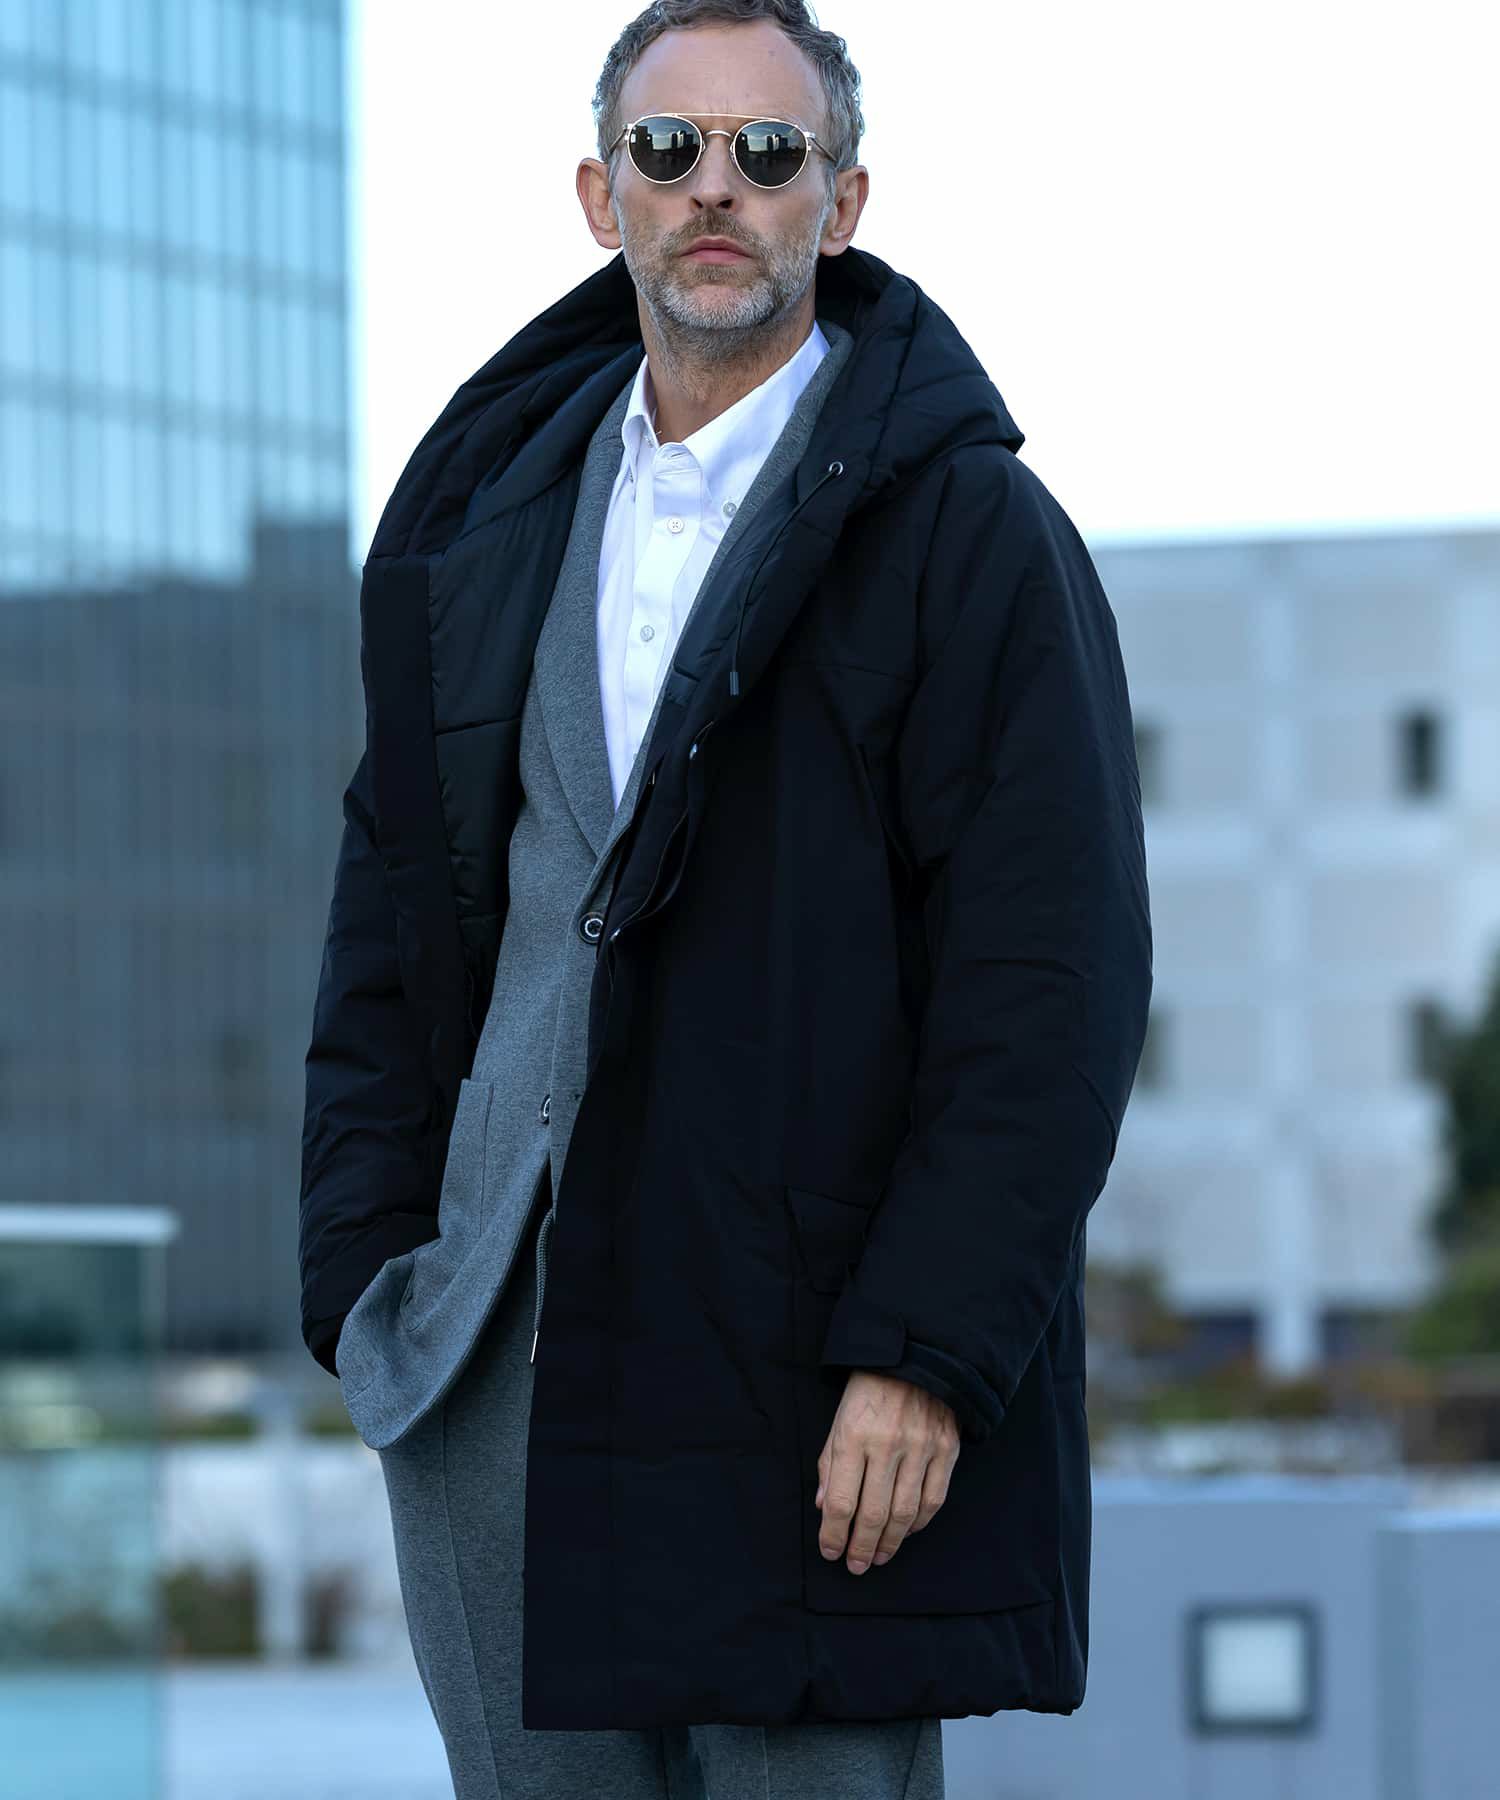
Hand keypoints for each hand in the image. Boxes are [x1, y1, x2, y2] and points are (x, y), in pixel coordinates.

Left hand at [815, 1370, 960, 1573]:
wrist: (914, 1357)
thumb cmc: (868, 1392)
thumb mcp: (838, 1421)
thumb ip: (829, 1465)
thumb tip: (824, 1509)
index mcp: (853, 1436)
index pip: (840, 1501)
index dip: (833, 1534)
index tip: (830, 1552)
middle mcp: (887, 1444)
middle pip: (873, 1514)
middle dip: (861, 1547)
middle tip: (856, 1565)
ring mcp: (920, 1448)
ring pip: (904, 1513)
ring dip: (890, 1543)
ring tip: (878, 1557)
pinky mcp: (946, 1449)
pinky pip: (933, 1500)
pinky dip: (918, 1523)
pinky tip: (905, 1532)